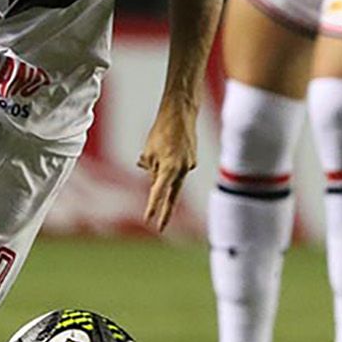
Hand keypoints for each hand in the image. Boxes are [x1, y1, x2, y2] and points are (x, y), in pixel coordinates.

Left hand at [136, 99, 197, 231]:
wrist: (181, 113)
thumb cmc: (161, 131)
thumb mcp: (148, 151)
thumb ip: (151, 169)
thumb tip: (153, 179)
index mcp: (169, 168)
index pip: (159, 193)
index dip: (153, 207)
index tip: (148, 220)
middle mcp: (182, 170)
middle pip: (172, 195)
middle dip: (165, 209)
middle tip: (160, 227)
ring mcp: (189, 165)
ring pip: (172, 178)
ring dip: (162, 173)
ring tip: (157, 147)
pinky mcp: (192, 159)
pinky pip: (177, 168)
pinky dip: (169, 164)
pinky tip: (166, 146)